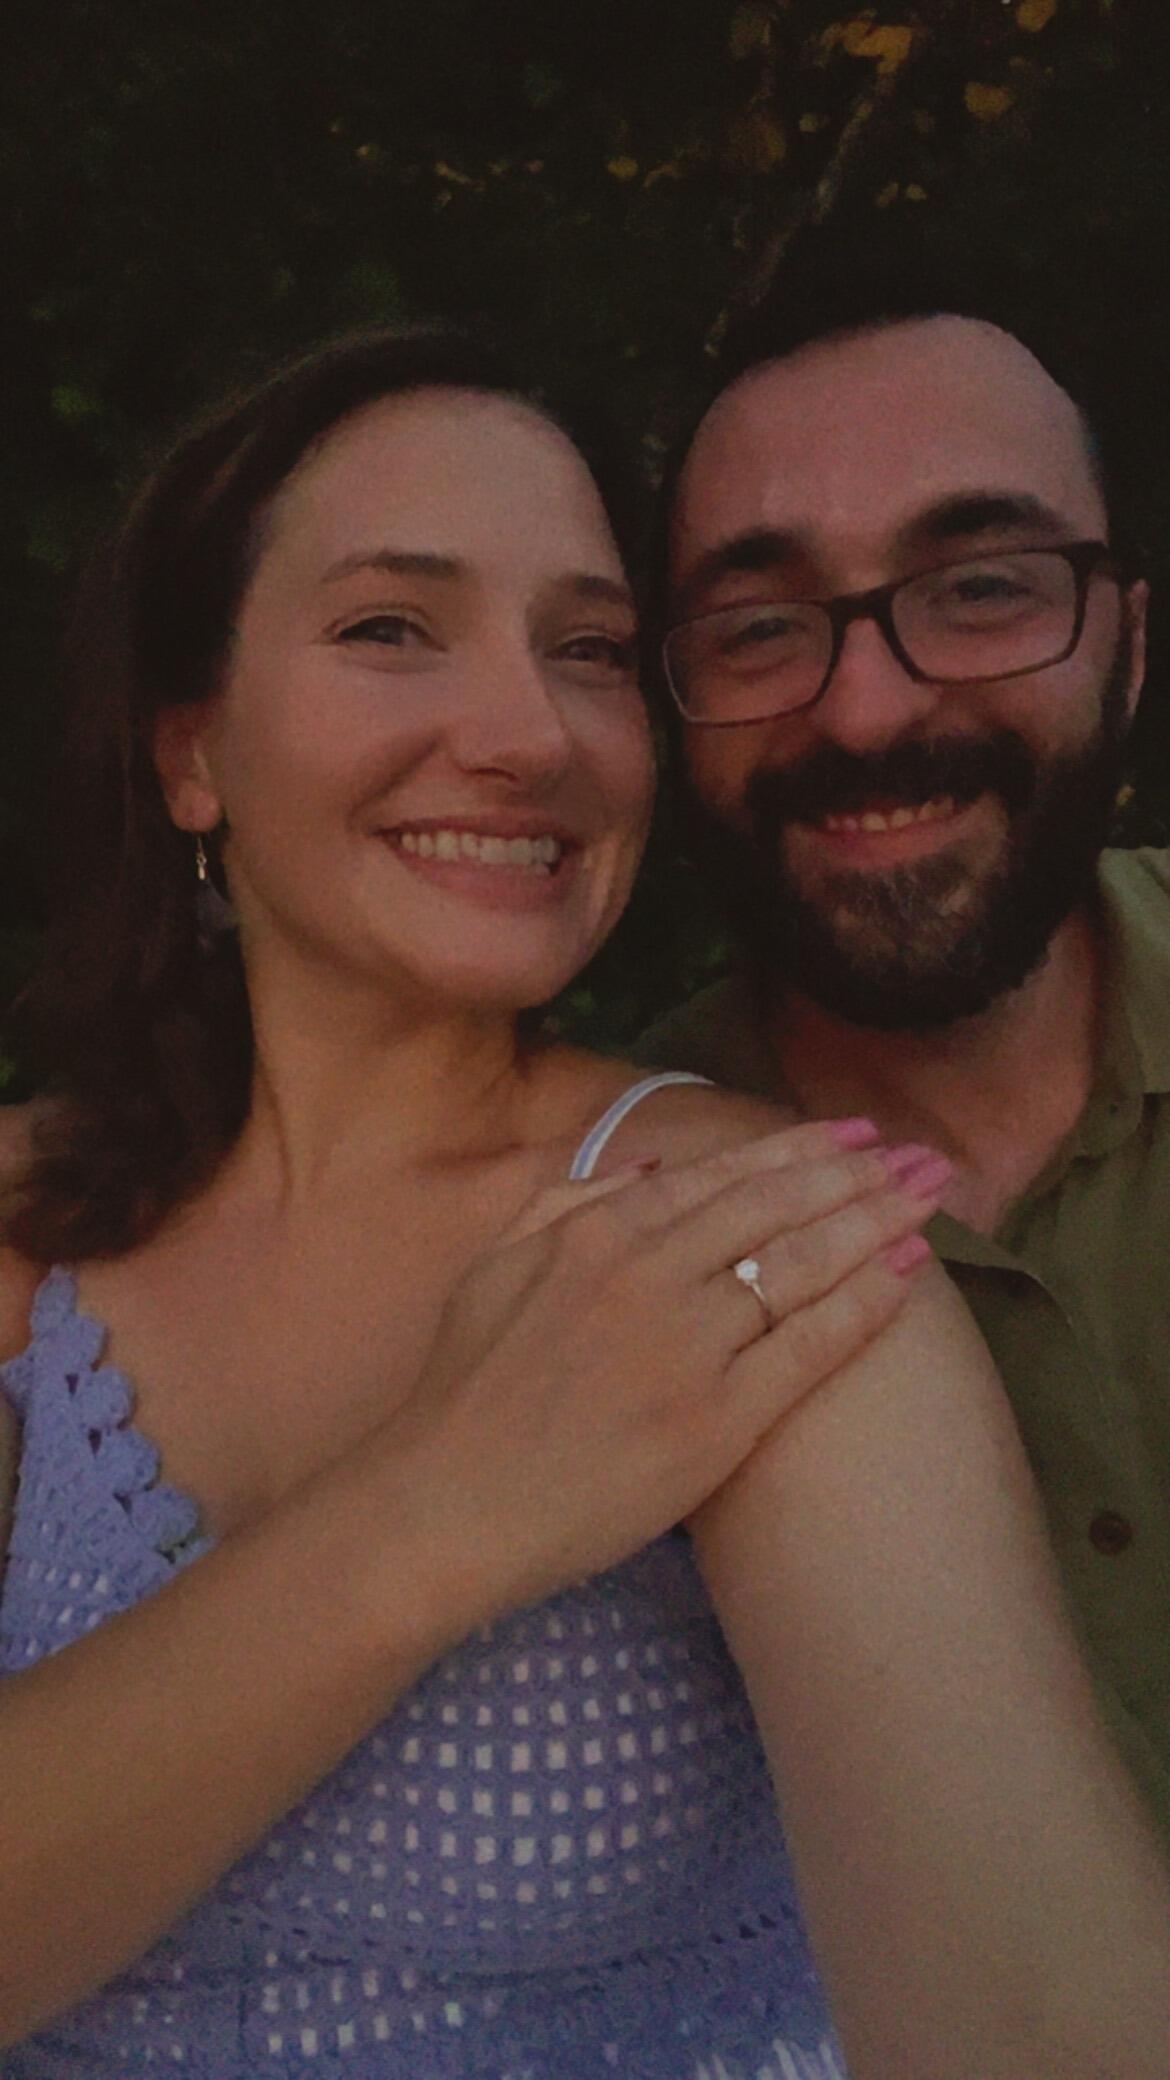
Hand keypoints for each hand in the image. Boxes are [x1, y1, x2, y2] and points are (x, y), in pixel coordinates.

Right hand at [383, 1123, 946, 1627]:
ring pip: (803, 1264)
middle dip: (859, 1174)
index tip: (854, 1132)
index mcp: (596, 1232)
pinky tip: (908, 1275)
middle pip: (778, 1207)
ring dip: (877, 1222)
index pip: (721, 1175)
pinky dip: (864, 1303)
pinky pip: (807, 1347)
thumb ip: (565, 1199)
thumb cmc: (461, 1393)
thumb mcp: (494, 1264)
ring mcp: (686, 1347)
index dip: (797, 1149)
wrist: (443, 1504)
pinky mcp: (714, 1422)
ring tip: (931, 1197)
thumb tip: (654, 1163)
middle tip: (922, 1155)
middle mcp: (649, 1273)